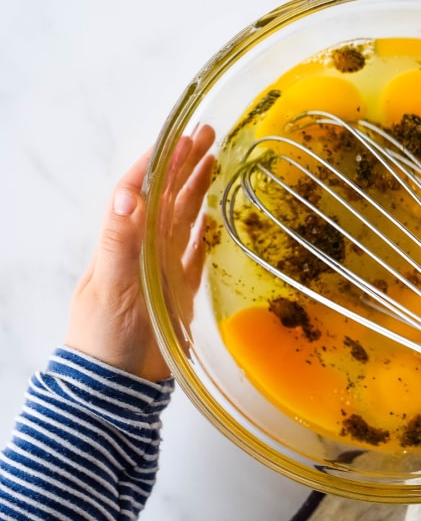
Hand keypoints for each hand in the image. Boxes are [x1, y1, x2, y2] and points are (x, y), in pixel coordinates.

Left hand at [65, 126, 215, 382]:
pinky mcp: (178, 291)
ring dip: (197, 191)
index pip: (140, 189)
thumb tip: (129, 193)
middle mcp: (142, 248)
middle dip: (185, 164)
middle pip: (166, 197)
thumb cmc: (104, 335)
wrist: (114, 386)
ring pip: (182, 220)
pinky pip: (195, 255)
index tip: (180, 136)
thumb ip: (121, 239)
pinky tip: (216, 219)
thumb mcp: (112, 284)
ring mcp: (160, 268)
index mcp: (122, 240)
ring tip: (217, 161)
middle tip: (209, 134)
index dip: (159, 161)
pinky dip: (205, 235)